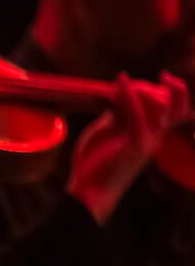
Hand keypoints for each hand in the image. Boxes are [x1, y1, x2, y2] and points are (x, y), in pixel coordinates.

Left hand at [67, 73, 190, 222]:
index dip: (177, 91)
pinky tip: (120, 81)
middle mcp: (156, 135)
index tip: (165, 76)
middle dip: (163, 87)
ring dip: (142, 88)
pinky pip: (137, 113)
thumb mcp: (108, 129)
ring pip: (160, 105)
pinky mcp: (136, 144)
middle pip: (177, 105)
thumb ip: (118, 112)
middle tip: (136, 82)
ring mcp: (148, 140)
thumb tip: (121, 92)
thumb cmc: (96, 161)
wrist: (88, 189)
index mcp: (153, 132)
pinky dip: (129, 94)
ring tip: (121, 85)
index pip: (178, 109)